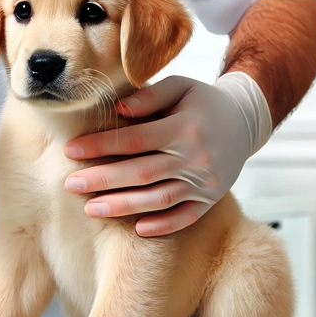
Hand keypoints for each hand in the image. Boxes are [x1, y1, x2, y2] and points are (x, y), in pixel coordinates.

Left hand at [63, 74, 270, 236]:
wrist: (245, 121)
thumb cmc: (203, 102)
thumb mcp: (181, 86)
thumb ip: (150, 95)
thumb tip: (118, 109)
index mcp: (186, 127)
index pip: (135, 140)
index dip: (101, 145)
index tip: (71, 150)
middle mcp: (196, 157)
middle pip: (141, 174)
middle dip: (102, 180)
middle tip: (70, 184)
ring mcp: (205, 182)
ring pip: (158, 200)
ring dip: (123, 206)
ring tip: (90, 209)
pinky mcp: (210, 199)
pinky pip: (186, 217)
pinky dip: (163, 226)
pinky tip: (137, 230)